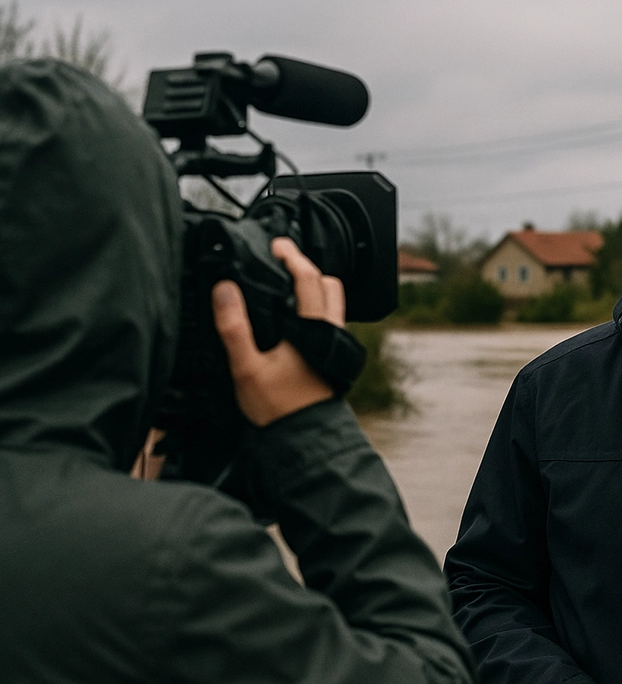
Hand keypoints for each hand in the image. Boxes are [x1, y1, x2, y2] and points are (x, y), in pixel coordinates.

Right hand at [211, 237, 344, 426]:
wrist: (303, 438)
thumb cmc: (278, 408)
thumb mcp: (246, 368)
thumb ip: (234, 328)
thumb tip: (224, 290)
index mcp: (312, 328)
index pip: (308, 278)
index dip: (292, 256)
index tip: (276, 245)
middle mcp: (330, 331)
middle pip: (328, 284)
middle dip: (306, 266)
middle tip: (280, 260)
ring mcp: (334, 343)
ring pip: (332, 302)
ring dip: (313, 286)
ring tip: (285, 283)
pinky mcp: (331, 355)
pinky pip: (328, 319)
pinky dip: (313, 306)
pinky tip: (292, 314)